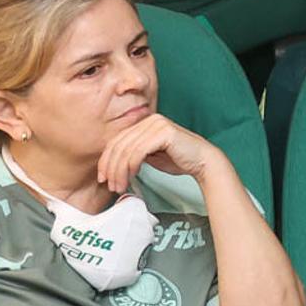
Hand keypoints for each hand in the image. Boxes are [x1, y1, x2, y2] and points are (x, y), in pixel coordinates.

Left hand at [98, 113, 227, 191]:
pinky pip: (138, 151)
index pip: (116, 141)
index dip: (105, 161)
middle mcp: (150, 119)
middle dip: (111, 169)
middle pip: (118, 145)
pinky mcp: (164, 132)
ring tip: (120, 186)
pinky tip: (133, 176)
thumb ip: (132, 154)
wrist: (202, 161)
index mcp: (145, 122)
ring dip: (119, 171)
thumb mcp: (149, 155)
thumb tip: (110, 165)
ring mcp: (157, 124)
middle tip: (111, 186)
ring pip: (126, 149)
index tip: (103, 178)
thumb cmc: (178, 159)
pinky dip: (131, 166)